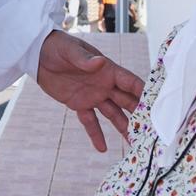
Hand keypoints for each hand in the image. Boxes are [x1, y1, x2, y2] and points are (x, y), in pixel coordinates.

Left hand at [35, 30, 143, 151]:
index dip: (144, 94)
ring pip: (113, 114)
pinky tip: (102, 148)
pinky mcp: (78, 104)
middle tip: (150, 131)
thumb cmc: (58, 46)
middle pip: (126, 101)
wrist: (38, 54)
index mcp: (107, 70)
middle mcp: (104, 84)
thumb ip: (85, 59)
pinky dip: (95, 134)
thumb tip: (100, 62)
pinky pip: (90, 121)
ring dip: (123, 128)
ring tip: (134, 144)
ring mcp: (93, 95)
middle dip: (139, 115)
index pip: (130, 83)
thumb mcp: (70, 51)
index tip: (157, 107)